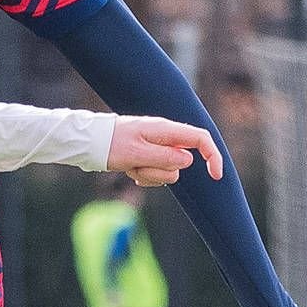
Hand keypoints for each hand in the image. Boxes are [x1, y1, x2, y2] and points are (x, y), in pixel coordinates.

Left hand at [101, 117, 220, 186]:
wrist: (90, 142)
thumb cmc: (111, 144)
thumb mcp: (136, 153)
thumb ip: (163, 157)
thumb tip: (189, 160)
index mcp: (165, 130)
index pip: (200, 139)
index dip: (213, 156)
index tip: (215, 176)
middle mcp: (165, 138)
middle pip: (181, 163)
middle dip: (161, 172)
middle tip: (137, 166)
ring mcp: (158, 148)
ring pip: (168, 172)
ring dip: (149, 175)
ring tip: (130, 165)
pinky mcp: (150, 157)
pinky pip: (156, 174)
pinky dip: (144, 176)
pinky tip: (129, 169)